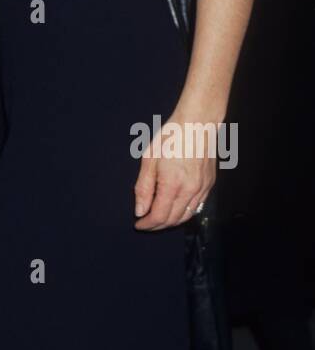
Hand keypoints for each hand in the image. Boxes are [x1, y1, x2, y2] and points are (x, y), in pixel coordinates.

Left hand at [133, 111, 217, 230]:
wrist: (198, 124)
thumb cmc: (171, 136)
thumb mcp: (149, 158)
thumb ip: (144, 187)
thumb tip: (140, 211)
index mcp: (172, 184)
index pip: (159, 215)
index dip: (147, 224)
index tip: (138, 224)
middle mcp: (190, 190)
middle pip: (173, 220)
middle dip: (157, 226)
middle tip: (146, 223)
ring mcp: (202, 188)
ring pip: (187, 216)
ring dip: (171, 222)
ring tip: (158, 219)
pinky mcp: (209, 184)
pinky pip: (197, 207)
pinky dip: (185, 213)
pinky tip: (176, 209)